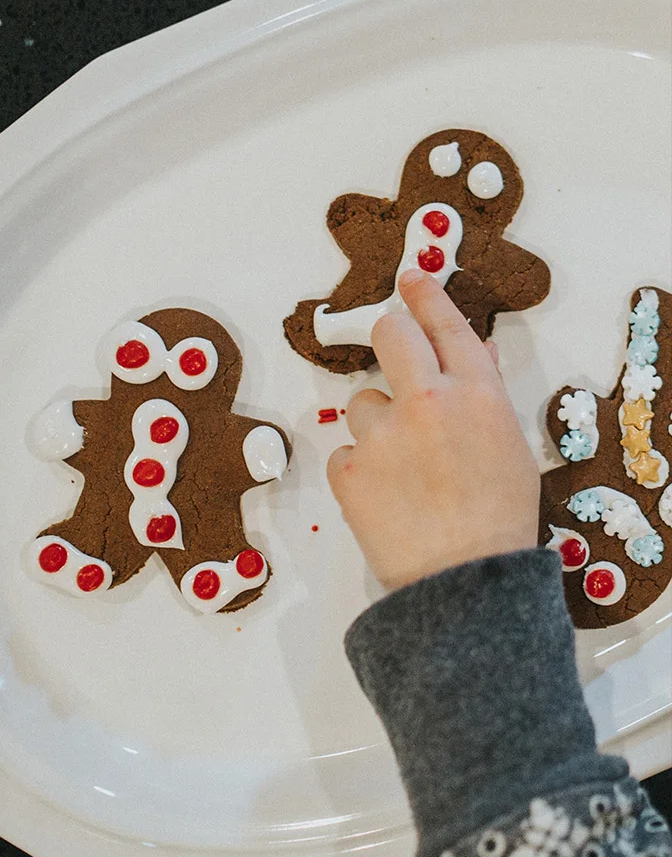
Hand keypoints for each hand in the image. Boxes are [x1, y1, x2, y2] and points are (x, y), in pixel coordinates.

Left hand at [326, 268, 539, 591]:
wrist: (465, 579)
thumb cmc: (498, 517)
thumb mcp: (509, 446)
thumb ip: (485, 395)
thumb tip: (472, 351)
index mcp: (476, 395)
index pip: (446, 325)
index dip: (425, 296)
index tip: (410, 278)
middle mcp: (427, 402)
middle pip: (390, 333)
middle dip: (389, 333)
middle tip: (394, 346)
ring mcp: (381, 433)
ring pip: (363, 402)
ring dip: (378, 425)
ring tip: (405, 471)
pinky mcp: (346, 466)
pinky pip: (347, 451)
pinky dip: (362, 469)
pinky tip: (387, 497)